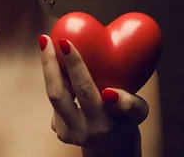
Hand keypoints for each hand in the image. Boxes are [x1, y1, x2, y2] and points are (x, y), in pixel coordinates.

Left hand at [38, 35, 148, 152]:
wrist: (113, 146)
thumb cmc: (126, 118)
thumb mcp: (138, 112)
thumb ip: (130, 104)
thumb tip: (110, 93)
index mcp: (102, 123)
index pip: (84, 90)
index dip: (75, 66)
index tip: (65, 43)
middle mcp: (82, 130)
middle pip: (59, 93)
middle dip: (50, 64)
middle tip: (46, 39)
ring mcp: (67, 133)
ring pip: (53, 94)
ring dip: (48, 67)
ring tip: (45, 42)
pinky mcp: (59, 131)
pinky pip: (55, 99)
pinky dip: (55, 79)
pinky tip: (55, 62)